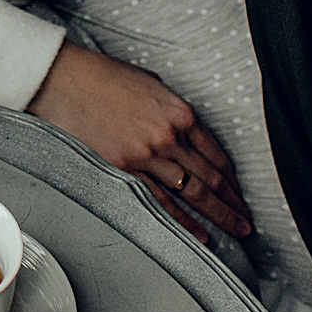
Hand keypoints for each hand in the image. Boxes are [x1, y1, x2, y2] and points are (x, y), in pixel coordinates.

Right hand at [27, 41, 251, 239]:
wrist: (64, 80)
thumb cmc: (103, 77)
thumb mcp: (151, 84)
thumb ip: (172, 111)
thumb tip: (185, 132)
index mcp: (180, 113)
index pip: (217, 154)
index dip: (232, 179)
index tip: (240, 193)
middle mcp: (169, 136)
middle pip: (211, 178)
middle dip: (233, 202)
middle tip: (247, 221)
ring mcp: (147, 156)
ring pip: (193, 193)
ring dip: (218, 215)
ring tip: (235, 229)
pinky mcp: (123, 170)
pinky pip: (161, 202)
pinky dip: (183, 221)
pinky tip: (200, 234)